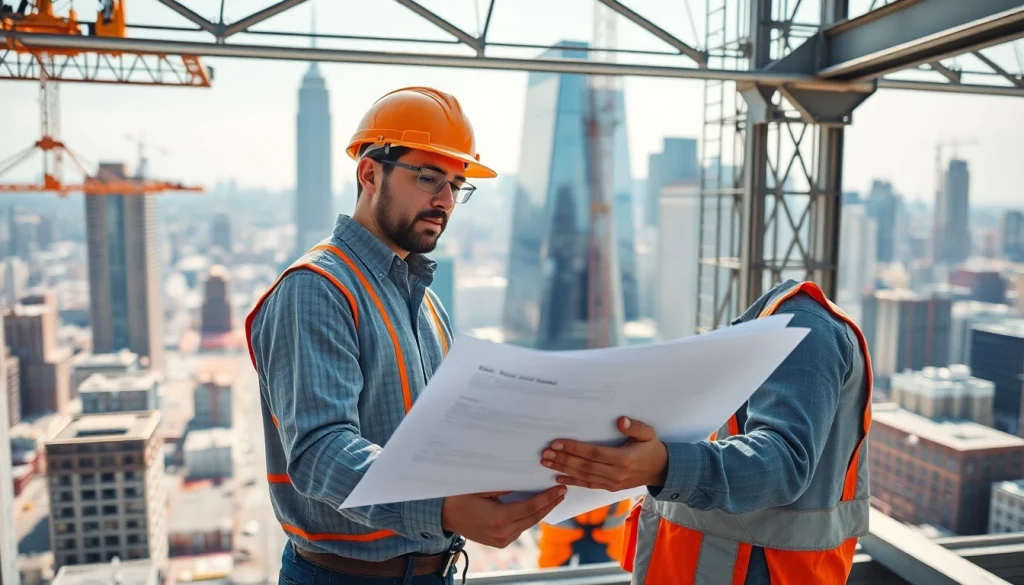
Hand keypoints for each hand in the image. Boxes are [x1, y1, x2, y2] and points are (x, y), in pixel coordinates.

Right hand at [441, 486, 565, 547]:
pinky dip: (529, 518)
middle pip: (534, 518)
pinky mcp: (500, 543)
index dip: (548, 498)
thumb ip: (503, 487)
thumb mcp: (481, 488)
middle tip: (562, 492)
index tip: (560, 490)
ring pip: (528, 524)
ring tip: (553, 498)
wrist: (444, 517)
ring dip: (541, 511)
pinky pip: (520, 529)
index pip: (531, 507)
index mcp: (499, 519)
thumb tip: (524, 481)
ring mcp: (501, 540)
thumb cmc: (460, 498)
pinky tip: (536, 508)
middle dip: (549, 505)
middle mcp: (502, 533)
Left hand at [541, 416, 667, 491]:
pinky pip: (588, 484)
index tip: (557, 443)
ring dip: (563, 469)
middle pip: (584, 466)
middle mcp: (615, 473)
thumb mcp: (649, 434)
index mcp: (623, 459)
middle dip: (563, 459)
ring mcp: (612, 482)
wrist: (662, 471)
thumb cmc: (652, 449)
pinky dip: (573, 482)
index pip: (593, 453)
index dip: (574, 448)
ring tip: (547, 463)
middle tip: (545, 454)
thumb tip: (620, 421)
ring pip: (583, 476)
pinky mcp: (610, 487)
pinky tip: (559, 478)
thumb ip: (635, 427)